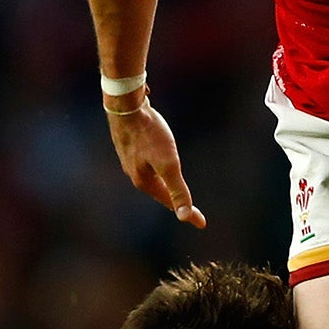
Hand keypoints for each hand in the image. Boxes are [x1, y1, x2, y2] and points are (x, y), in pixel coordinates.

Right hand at [105, 99, 206, 227]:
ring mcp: (131, 159)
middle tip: (189, 210)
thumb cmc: (148, 133)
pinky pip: (147, 163)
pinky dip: (157, 169)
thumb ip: (177, 189)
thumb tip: (184, 217)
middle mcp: (135, 173)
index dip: (188, 213)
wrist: (125, 106)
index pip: (171, 202)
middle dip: (174, 200)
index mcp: (144, 181)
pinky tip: (158, 162)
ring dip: (164, 185)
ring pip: (152, 177)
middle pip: (160, 191)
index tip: (202, 223)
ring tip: (173, 189)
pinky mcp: (131, 145)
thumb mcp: (168, 163)